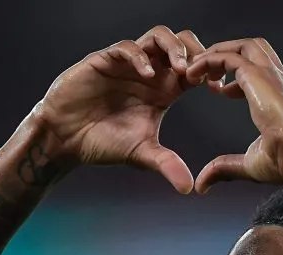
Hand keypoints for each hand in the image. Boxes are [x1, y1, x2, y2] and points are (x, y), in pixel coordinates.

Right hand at [32, 26, 206, 193]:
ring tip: (181, 68)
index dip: (209, 71)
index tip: (217, 87)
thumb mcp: (141, 154)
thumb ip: (166, 164)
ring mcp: (127, 63)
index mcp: (163, 89)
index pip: (194, 68)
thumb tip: (188, 188)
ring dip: (173, 48)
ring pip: (158, 37)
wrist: (65, 139)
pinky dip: (141, 57)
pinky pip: (128, 48)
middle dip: (196, 52)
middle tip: (203, 73)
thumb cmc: (102, 142)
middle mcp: (148, 71)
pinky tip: (148, 75)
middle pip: (182, 43)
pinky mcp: (105, 60)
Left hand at [186, 38, 282, 192]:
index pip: (258, 68)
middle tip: (202, 73)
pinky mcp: (257, 76)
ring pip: (240, 46)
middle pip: (251, 48)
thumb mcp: (248, 164)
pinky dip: (209, 60)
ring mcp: (269, 74)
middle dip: (224, 54)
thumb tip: (202, 184)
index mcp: (280, 93)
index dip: (234, 76)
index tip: (217, 89)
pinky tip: (194, 74)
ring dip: (215, 53)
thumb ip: (224, 168)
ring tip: (195, 70)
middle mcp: (277, 78)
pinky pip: (228, 56)